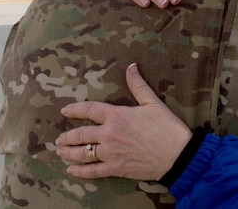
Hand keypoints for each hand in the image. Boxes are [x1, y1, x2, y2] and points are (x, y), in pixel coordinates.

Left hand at [55, 63, 191, 180]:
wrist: (179, 155)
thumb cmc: (167, 128)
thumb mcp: (152, 102)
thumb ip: (138, 85)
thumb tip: (131, 66)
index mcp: (116, 115)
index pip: (89, 110)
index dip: (75, 110)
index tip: (65, 111)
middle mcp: (109, 134)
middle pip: (81, 134)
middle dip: (68, 136)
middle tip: (59, 139)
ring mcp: (111, 153)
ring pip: (84, 153)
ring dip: (70, 153)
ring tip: (60, 152)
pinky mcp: (116, 169)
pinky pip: (94, 171)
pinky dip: (81, 171)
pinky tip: (72, 170)